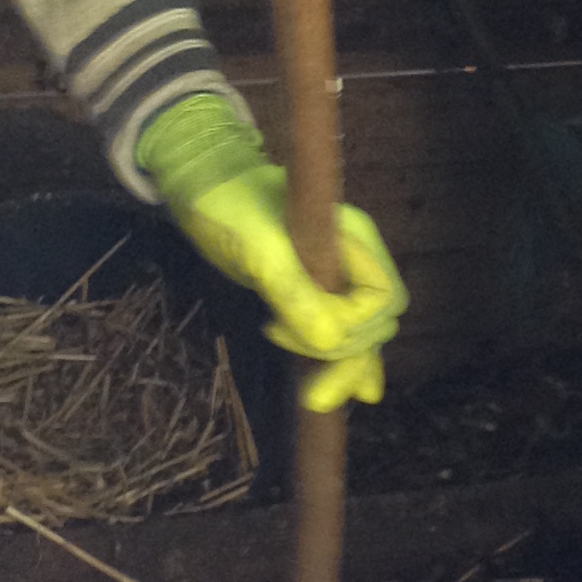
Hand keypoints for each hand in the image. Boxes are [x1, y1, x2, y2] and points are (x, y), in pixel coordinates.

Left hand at [136, 93, 406, 412]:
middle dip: (343, 351)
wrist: (201, 184)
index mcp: (353, 237)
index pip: (381, 298)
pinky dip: (346, 360)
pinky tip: (354, 391)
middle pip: (376, 322)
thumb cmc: (228, 204)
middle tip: (280, 342)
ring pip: (362, 333)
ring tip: (315, 397)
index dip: (347, 325)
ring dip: (344, 366)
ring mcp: (335, 277)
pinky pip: (342, 331)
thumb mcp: (257, 247)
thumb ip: (294, 291)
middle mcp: (353, 259)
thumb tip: (331, 342)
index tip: (283, 323)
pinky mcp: (312, 292)